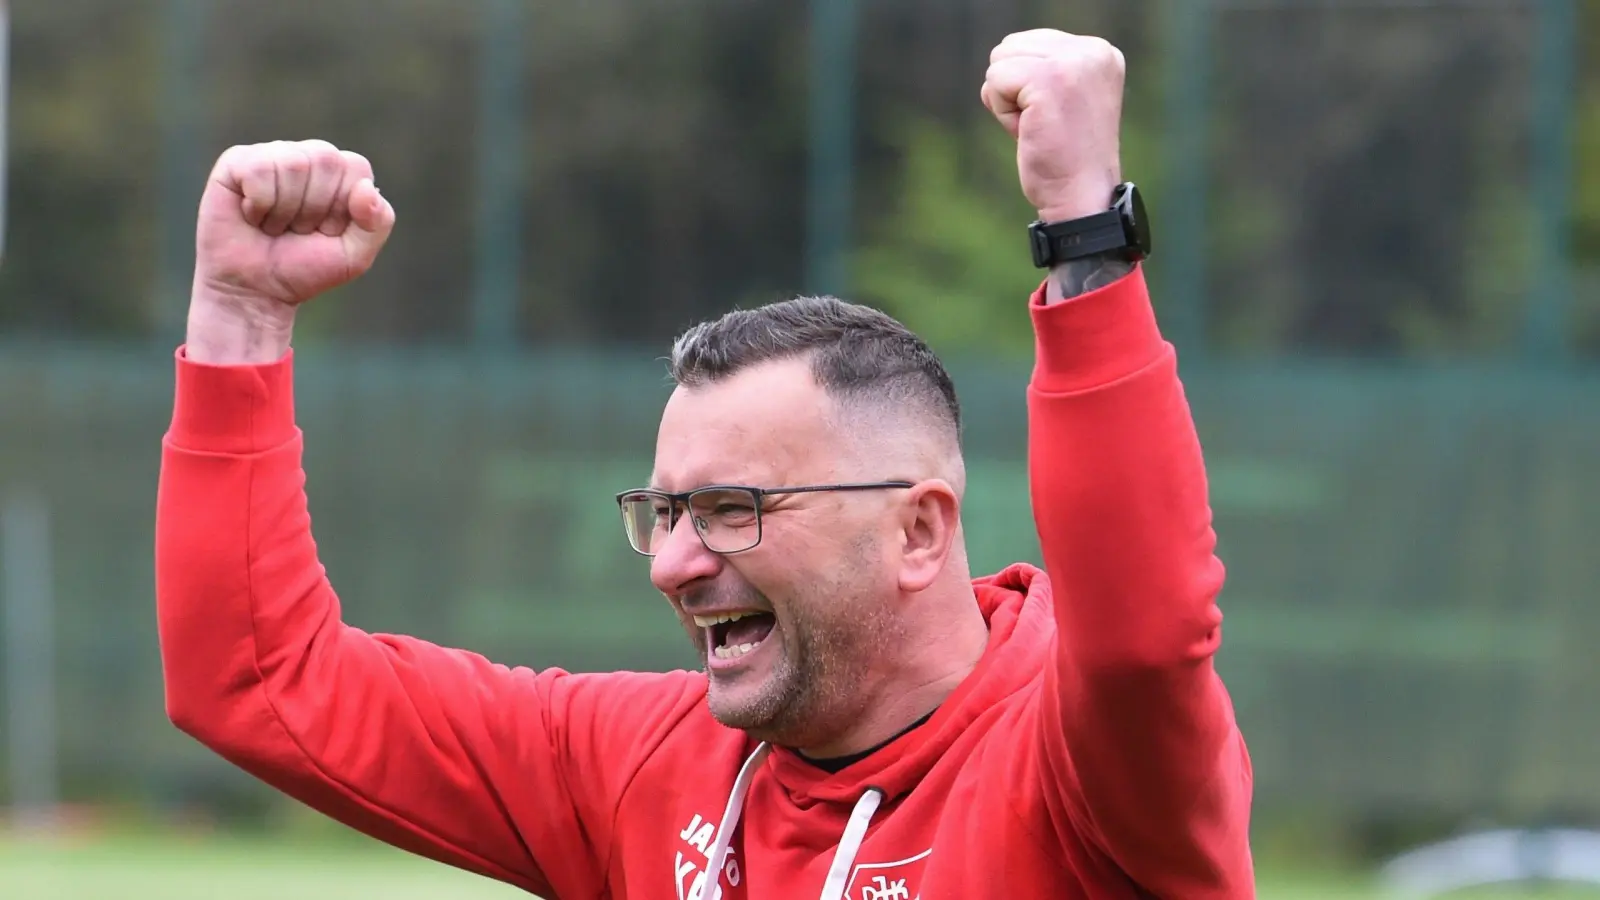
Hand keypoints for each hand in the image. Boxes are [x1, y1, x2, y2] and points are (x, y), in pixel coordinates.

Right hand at [186, 140, 395, 363]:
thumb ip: (378, 222)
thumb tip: (367, 187)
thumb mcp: (355, 256)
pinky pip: (258, 170)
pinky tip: (252, 216)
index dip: (343, 207)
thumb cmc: (305, 268)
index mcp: (341, 174)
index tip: (327, 230)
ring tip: (274, 225)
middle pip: (326, 160)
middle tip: (297, 230)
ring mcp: (272, 155)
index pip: (356, 168)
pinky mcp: (236, 162)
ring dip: (284, 210)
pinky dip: (258, 205)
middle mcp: (308, 157)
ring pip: (292, 163)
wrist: (256, 291)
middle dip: (314, 208)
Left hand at [981, 30, 1125, 221]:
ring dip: (1008, 102)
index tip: (1057, 116)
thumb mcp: (1062, 98)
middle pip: (1011, 47)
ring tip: (1039, 127)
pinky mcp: (1048, 80)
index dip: (1026, 85)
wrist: (1082, 196)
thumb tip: (1002, 54)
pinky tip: (1030, 132)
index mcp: (1100, 52)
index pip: (1030, 42)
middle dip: (1015, 90)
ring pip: (1000, 63)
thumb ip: (1043, 67)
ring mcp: (1073, 63)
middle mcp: (1092, 51)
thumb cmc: (1066, 156)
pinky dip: (1003, 113)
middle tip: (1045, 124)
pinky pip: (995, 82)